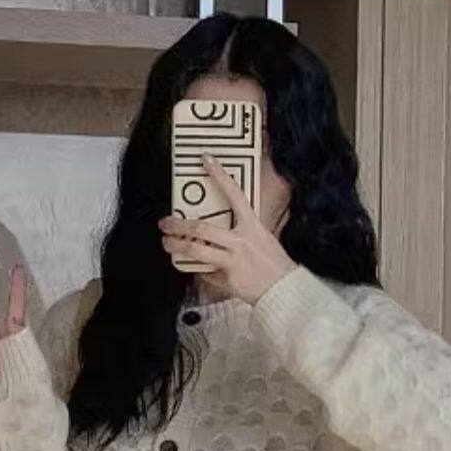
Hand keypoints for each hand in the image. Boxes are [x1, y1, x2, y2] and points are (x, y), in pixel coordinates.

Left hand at [159, 153, 296, 302]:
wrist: (285, 290)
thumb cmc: (275, 264)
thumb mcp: (263, 238)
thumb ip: (242, 232)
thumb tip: (220, 229)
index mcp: (252, 226)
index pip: (235, 194)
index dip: (220, 175)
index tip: (206, 160)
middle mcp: (241, 240)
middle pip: (201, 228)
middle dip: (178, 225)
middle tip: (165, 223)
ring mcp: (233, 260)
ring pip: (196, 250)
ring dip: (177, 245)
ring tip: (167, 243)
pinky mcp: (227, 278)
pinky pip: (206, 271)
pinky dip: (199, 269)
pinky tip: (195, 268)